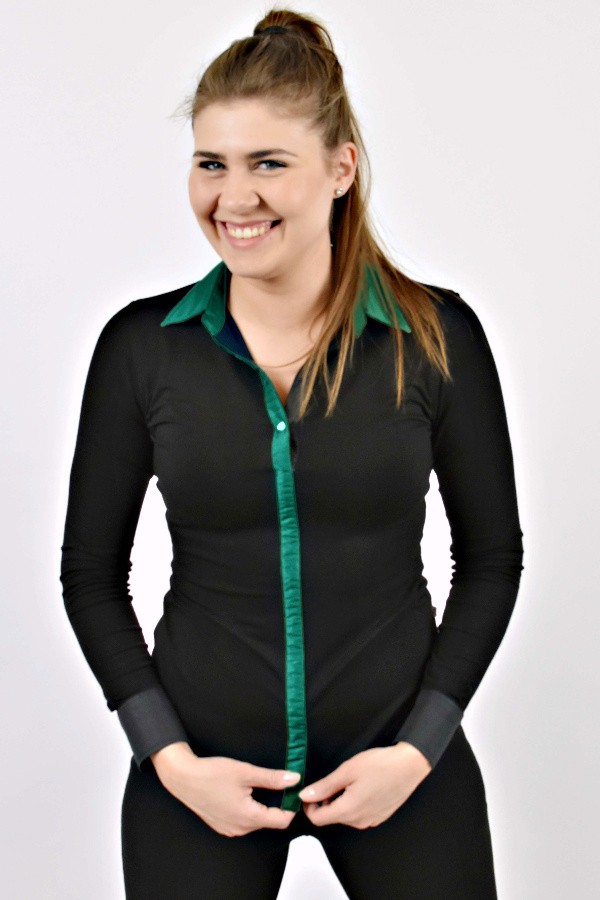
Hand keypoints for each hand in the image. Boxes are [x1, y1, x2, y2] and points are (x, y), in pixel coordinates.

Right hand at [151, 742, 300, 837]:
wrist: (183, 778)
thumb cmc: (212, 773)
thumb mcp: (245, 772)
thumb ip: (272, 778)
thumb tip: (294, 779)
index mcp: (248, 817)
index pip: (281, 820)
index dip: (291, 805)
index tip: (292, 789)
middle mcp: (240, 829)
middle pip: (269, 820)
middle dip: (277, 804)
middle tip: (276, 782)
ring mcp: (229, 830)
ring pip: (256, 821)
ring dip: (262, 807)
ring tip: (258, 786)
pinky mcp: (222, 826)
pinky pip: (244, 822)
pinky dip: (249, 810)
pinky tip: (243, 793)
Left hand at [298, 742, 431, 828]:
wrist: (410, 766)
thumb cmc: (379, 764)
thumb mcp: (348, 770)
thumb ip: (324, 786)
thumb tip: (304, 796)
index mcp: (349, 811)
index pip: (318, 820)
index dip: (309, 806)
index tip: (310, 790)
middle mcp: (359, 822)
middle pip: (331, 818)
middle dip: (324, 802)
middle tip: (330, 781)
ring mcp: (371, 821)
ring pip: (345, 817)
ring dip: (339, 802)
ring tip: (347, 781)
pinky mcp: (380, 817)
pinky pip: (359, 815)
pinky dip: (353, 804)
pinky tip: (361, 787)